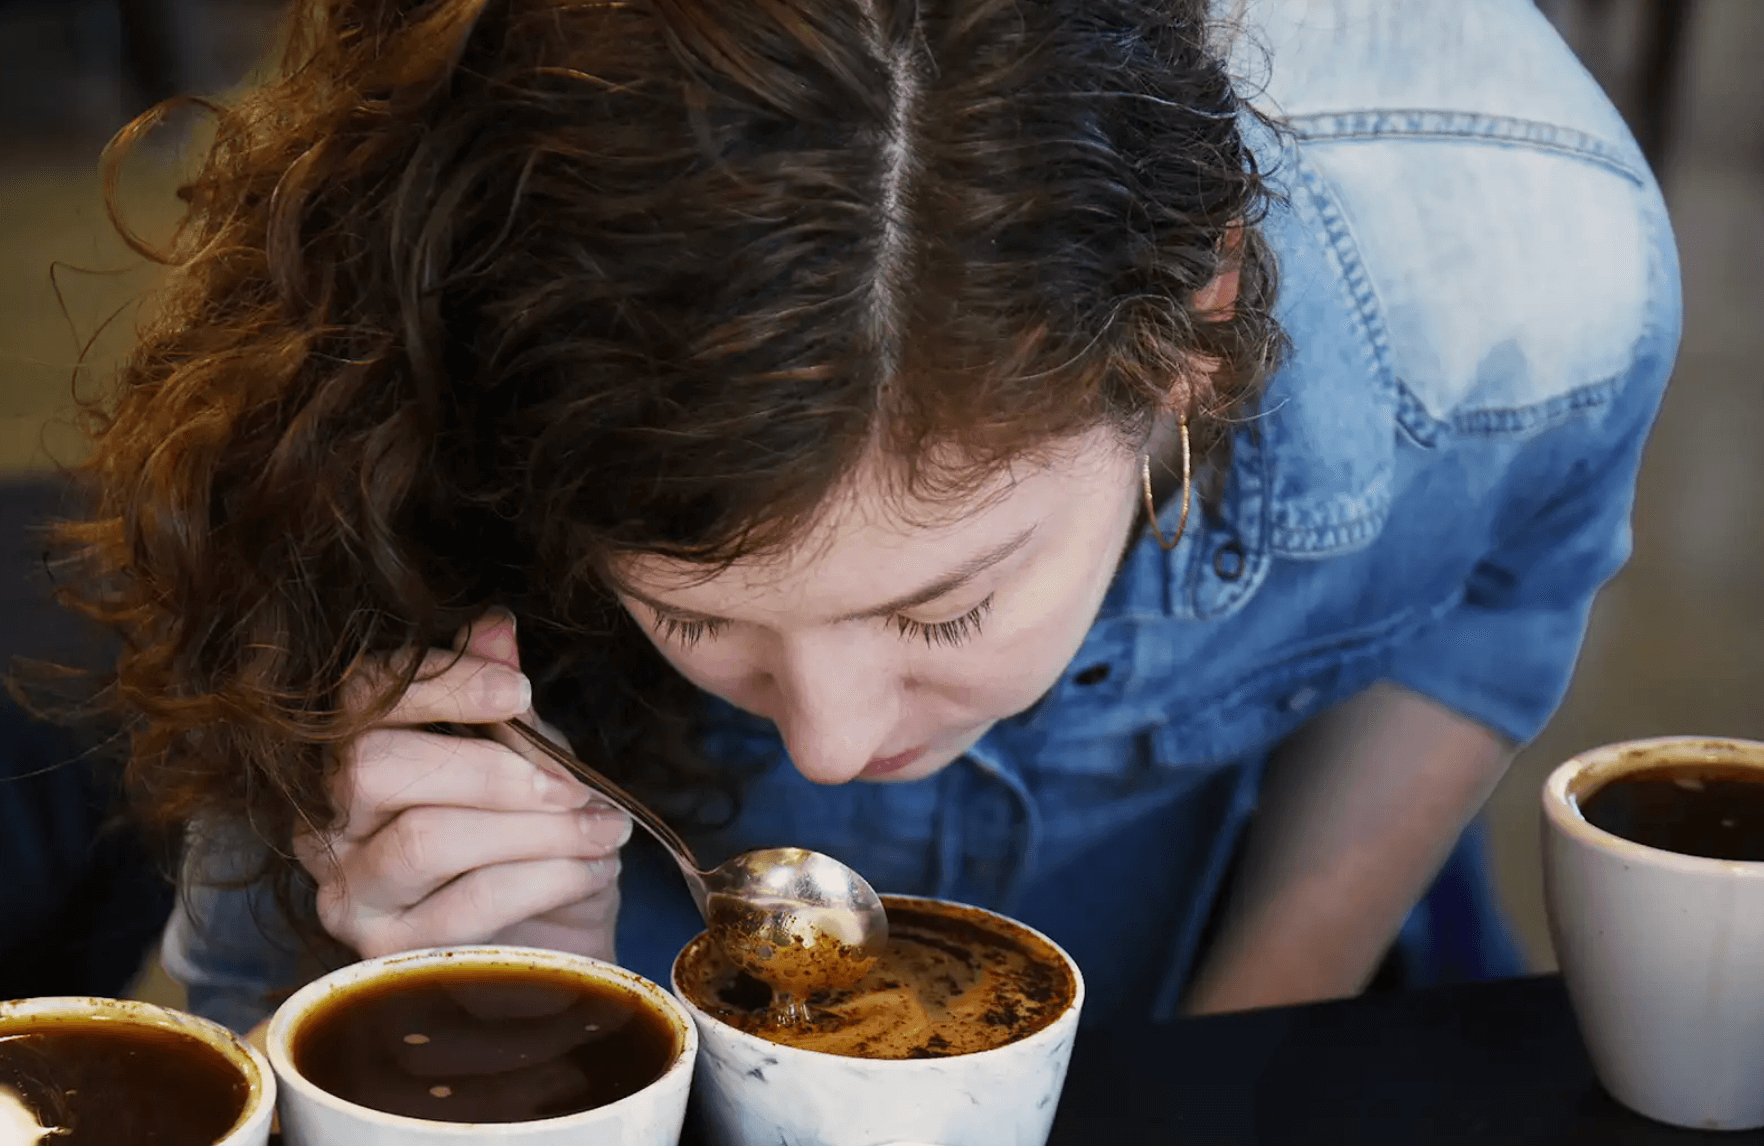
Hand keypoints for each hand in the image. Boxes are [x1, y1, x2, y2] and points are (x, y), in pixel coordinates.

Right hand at [294, 610, 629, 962]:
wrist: (562, 940)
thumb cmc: (534, 838)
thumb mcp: (530, 758)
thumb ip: (501, 701)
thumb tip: (495, 625)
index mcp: (352, 756)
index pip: (360, 697)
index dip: (438, 682)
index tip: (519, 691)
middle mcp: (327, 824)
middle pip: (373, 766)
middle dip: (491, 769)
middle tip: (573, 785)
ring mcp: (350, 892)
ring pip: (425, 838)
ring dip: (534, 830)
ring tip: (604, 830)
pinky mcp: (386, 954)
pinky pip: (468, 903)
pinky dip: (547, 878)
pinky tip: (594, 869)